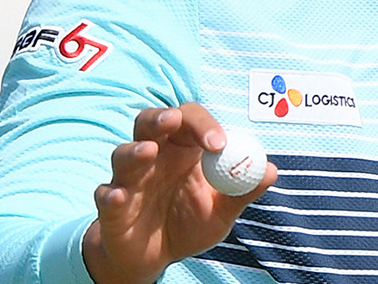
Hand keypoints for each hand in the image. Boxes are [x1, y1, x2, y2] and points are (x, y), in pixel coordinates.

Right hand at [82, 103, 276, 283]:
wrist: (156, 258)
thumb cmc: (189, 223)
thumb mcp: (221, 211)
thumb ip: (243, 191)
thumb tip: (271, 171)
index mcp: (182, 150)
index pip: (189, 120)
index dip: (202, 124)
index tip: (219, 143)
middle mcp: (153, 157)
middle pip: (150, 122)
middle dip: (161, 118)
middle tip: (173, 121)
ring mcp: (129, 179)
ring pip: (123, 153)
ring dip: (134, 151)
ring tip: (148, 153)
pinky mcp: (111, 205)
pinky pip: (105, 194)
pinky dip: (111, 194)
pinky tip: (119, 196)